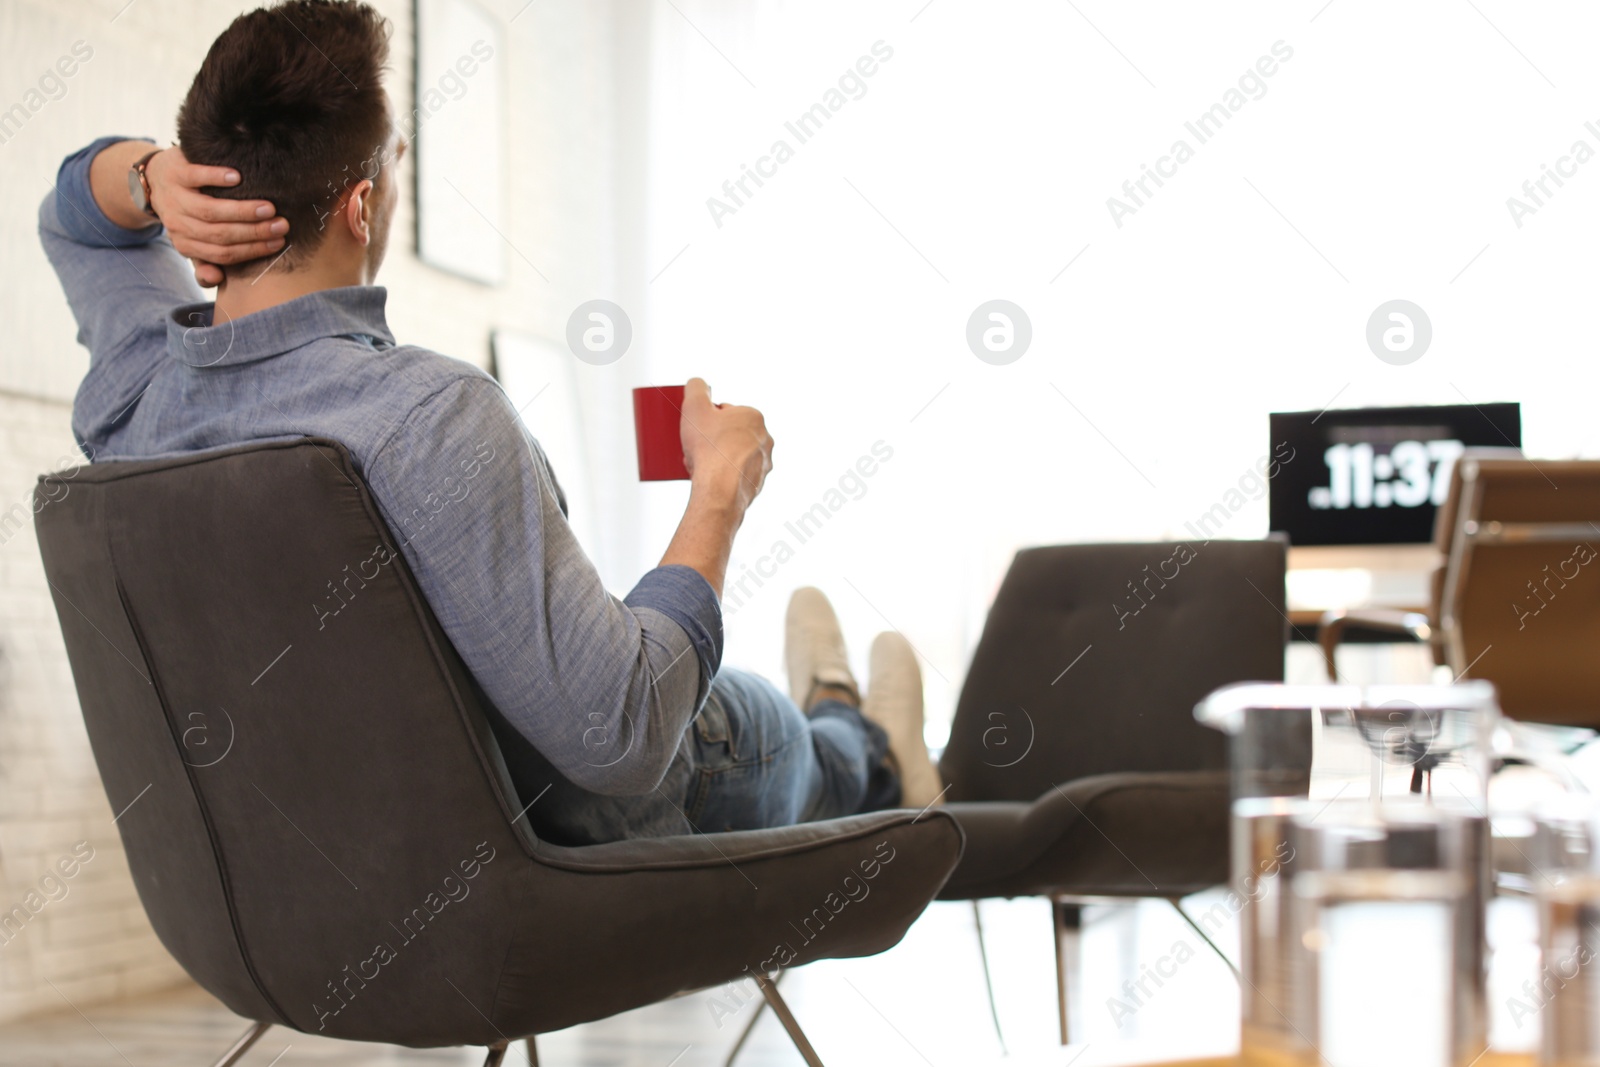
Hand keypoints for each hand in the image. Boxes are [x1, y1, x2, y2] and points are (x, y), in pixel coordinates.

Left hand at [144, 147, 286, 286]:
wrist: (155, 178)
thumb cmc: (185, 211)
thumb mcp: (193, 240)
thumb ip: (206, 261)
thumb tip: (217, 279)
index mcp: (186, 244)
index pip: (223, 253)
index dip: (252, 250)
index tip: (278, 243)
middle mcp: (178, 223)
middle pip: (219, 234)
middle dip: (254, 232)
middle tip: (281, 225)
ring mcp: (175, 197)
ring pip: (209, 211)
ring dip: (241, 211)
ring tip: (268, 208)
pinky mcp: (174, 172)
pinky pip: (196, 177)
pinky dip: (216, 178)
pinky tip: (238, 178)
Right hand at [679, 377, 772, 510]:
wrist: (719, 490)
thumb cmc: (709, 448)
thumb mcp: (695, 406)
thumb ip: (696, 387)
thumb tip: (699, 383)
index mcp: (754, 417)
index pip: (726, 411)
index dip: (706, 419)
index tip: (695, 429)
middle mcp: (764, 439)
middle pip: (729, 435)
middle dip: (710, 440)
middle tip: (694, 447)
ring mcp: (762, 464)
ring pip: (732, 457)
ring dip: (715, 459)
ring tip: (697, 465)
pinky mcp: (756, 485)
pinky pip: (734, 477)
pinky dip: (721, 477)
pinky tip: (708, 480)